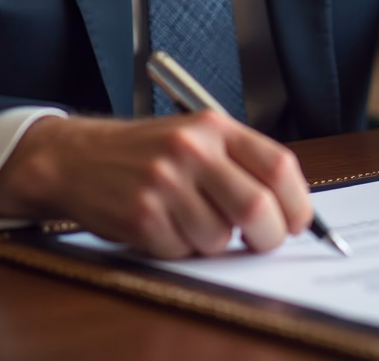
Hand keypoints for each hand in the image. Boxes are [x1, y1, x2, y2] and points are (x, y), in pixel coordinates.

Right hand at [0, 113, 313, 258]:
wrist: (79, 157)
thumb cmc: (148, 151)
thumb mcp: (198, 137)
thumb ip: (242, 162)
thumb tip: (289, 207)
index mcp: (215, 127)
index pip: (278, 164)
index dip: (297, 200)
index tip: (299, 220)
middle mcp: (192, 150)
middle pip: (256, 206)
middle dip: (268, 235)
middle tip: (263, 240)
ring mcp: (165, 183)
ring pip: (220, 237)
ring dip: (214, 241)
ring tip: (192, 219)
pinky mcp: (141, 216)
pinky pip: (183, 251)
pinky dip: (181, 248)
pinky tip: (165, 225)